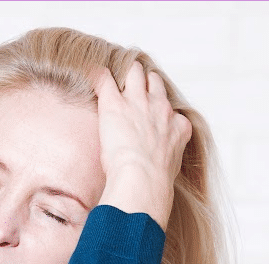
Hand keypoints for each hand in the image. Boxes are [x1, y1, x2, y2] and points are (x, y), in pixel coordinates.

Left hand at [94, 61, 191, 229]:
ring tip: (116, 77)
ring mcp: (138, 102)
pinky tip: (91, 76)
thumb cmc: (154, 186)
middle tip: (133, 87)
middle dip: (144, 82)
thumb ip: (165, 167)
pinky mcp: (115, 103)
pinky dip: (98, 77)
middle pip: (155, 83)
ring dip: (126, 74)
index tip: (150, 116)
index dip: (159, 110)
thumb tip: (158, 184)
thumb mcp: (169, 174)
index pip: (170, 109)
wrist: (143, 181)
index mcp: (177, 127)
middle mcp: (161, 109)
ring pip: (135, 72)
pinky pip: (104, 78)